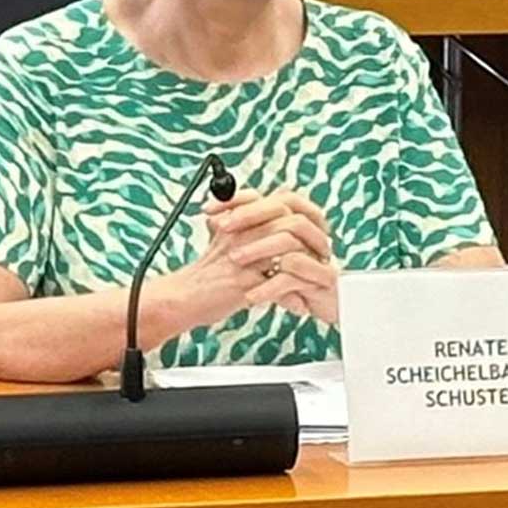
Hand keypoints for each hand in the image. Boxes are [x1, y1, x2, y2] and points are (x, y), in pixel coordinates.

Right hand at [161, 190, 338, 329]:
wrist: (183, 297)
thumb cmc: (205, 273)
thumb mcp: (223, 241)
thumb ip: (244, 226)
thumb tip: (272, 219)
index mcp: (238, 220)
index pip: (280, 203)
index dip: (305, 216)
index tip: (318, 230)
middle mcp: (241, 233)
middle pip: (288, 223)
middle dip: (312, 240)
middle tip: (324, 254)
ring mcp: (243, 257)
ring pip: (288, 250)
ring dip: (308, 265)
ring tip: (317, 278)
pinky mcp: (243, 282)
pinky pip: (278, 285)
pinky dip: (293, 296)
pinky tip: (300, 304)